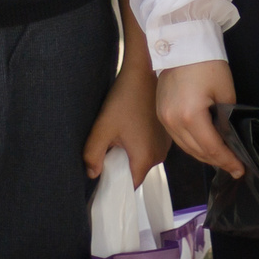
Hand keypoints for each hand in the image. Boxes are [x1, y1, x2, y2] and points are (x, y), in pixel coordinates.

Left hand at [83, 61, 169, 182]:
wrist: (146, 73)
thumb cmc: (125, 99)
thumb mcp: (103, 127)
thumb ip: (93, 155)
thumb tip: (92, 173)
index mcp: (145, 158)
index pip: (129, 185)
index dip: (114, 183)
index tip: (102, 173)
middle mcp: (160, 156)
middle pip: (135, 171)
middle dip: (120, 164)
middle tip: (109, 145)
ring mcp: (165, 145)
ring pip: (142, 158)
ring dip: (130, 152)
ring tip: (121, 132)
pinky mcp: (165, 135)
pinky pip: (149, 147)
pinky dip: (139, 142)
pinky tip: (131, 125)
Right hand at [155, 60, 242, 176]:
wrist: (182, 40)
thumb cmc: (207, 62)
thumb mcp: (225, 91)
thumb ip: (226, 118)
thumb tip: (227, 136)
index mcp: (190, 116)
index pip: (211, 147)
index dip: (227, 160)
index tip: (240, 169)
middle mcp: (172, 121)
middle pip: (197, 151)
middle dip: (217, 161)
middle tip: (234, 166)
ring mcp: (164, 118)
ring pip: (186, 147)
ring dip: (204, 155)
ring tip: (221, 158)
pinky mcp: (160, 112)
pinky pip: (178, 137)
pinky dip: (192, 144)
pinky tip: (205, 145)